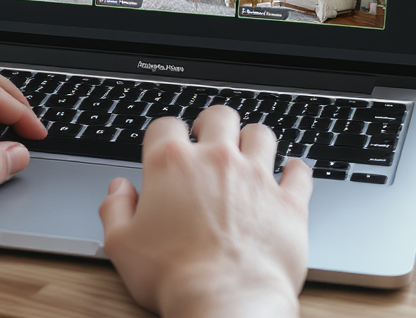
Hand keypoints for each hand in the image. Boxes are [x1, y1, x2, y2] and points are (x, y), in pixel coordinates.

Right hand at [99, 106, 312, 317]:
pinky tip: (290, 172)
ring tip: (248, 152)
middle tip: (209, 139)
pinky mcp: (289, 201)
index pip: (165, 126)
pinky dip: (295, 170)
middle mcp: (216, 160)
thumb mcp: (122, 246)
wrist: (225, 299)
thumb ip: (115, 210)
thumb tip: (118, 191)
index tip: (166, 147)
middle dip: (212, 124)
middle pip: (219, 117)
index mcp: (172, 165)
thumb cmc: (173, 276)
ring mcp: (256, 177)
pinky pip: (300, 172)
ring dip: (253, 140)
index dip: (164, 134)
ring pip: (261, 134)